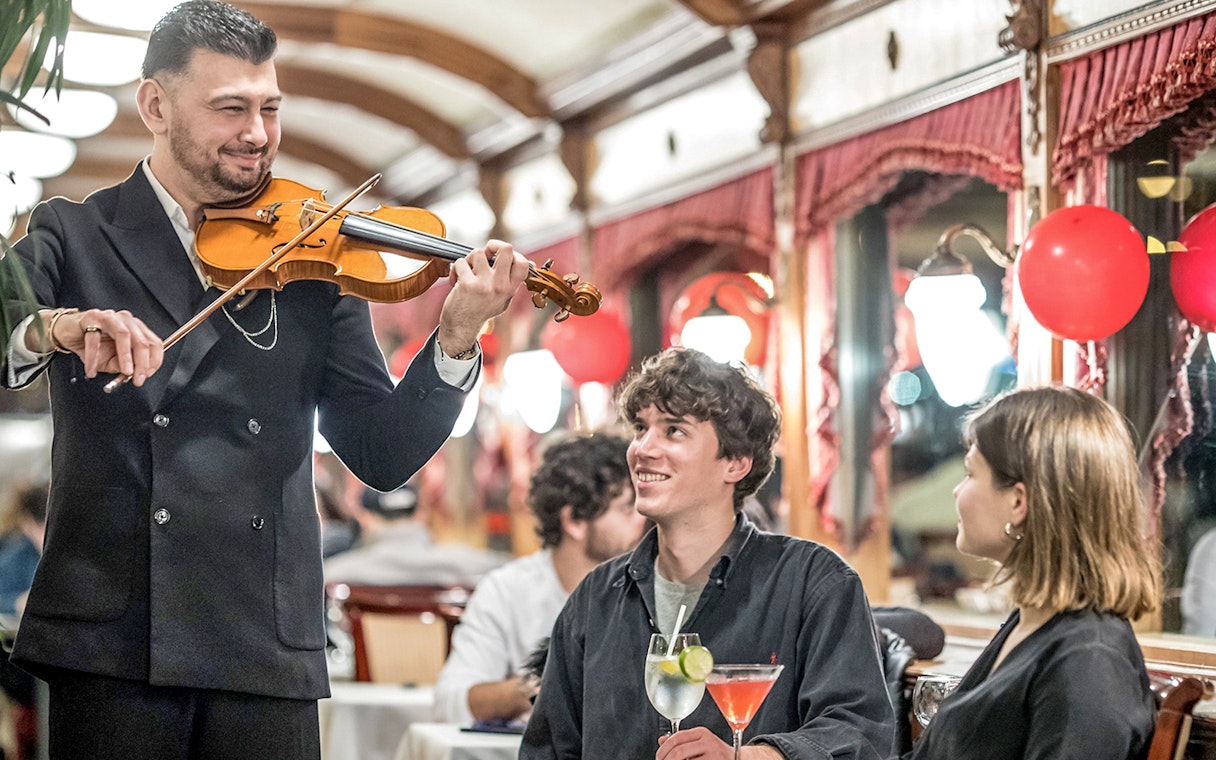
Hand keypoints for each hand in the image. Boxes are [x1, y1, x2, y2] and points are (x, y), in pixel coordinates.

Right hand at [39, 308, 163, 385]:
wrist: (67, 332)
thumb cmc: (93, 345)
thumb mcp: (111, 361)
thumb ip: (123, 366)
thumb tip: (135, 373)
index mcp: (136, 329)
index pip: (154, 343)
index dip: (154, 361)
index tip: (147, 375)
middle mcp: (126, 320)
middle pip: (142, 341)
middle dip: (142, 363)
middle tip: (138, 379)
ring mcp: (109, 317)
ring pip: (124, 335)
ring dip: (126, 357)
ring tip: (125, 372)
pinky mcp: (91, 318)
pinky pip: (94, 339)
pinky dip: (93, 357)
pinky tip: (91, 370)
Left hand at [437, 240, 528, 354]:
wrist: (461, 328)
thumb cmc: (480, 311)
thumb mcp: (503, 299)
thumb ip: (512, 282)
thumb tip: (531, 263)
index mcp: (510, 289)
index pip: (523, 263)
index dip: (513, 253)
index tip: (501, 257)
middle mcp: (500, 286)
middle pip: (506, 249)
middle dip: (493, 245)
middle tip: (485, 253)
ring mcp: (484, 284)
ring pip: (478, 253)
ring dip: (469, 259)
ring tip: (466, 272)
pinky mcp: (468, 284)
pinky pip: (461, 262)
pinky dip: (455, 269)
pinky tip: (456, 281)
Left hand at [656, 728, 780, 759]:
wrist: (739, 759)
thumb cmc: (716, 754)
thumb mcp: (699, 743)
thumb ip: (681, 742)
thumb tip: (661, 740)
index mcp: (701, 733)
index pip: (677, 738)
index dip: (664, 749)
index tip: (659, 757)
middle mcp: (708, 741)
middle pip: (679, 751)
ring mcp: (714, 754)